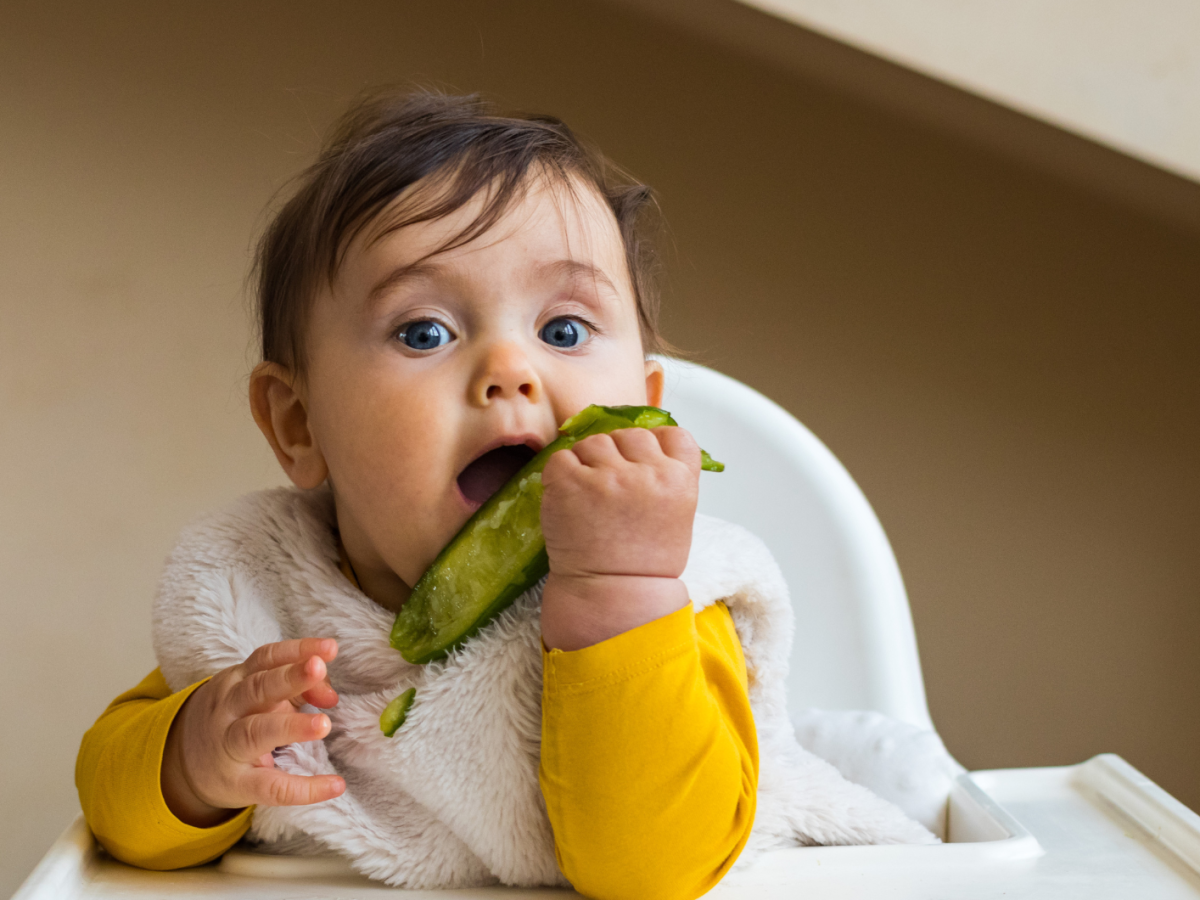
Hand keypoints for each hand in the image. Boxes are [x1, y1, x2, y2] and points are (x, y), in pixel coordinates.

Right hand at [161, 638, 345, 826]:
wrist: (181, 762)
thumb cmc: (237, 718)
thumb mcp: (260, 696)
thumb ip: (300, 689)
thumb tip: (330, 695)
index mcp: (238, 681)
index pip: (267, 659)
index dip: (297, 651)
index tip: (329, 648)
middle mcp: (230, 709)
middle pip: (258, 689)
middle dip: (290, 677)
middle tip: (319, 668)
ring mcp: (229, 746)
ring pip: (256, 732)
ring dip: (291, 726)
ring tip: (324, 724)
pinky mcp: (237, 783)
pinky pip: (270, 786)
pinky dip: (304, 788)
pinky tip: (335, 786)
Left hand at [540, 426, 699, 650]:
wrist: (613, 597)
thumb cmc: (644, 563)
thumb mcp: (676, 516)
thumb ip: (663, 478)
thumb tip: (637, 448)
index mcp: (680, 479)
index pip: (673, 434)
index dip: (654, 445)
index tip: (641, 463)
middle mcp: (648, 473)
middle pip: (630, 435)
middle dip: (618, 456)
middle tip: (609, 489)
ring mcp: (608, 476)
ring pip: (594, 442)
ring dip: (587, 462)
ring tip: (587, 497)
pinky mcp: (571, 482)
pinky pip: (561, 458)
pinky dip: (560, 475)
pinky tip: (568, 500)